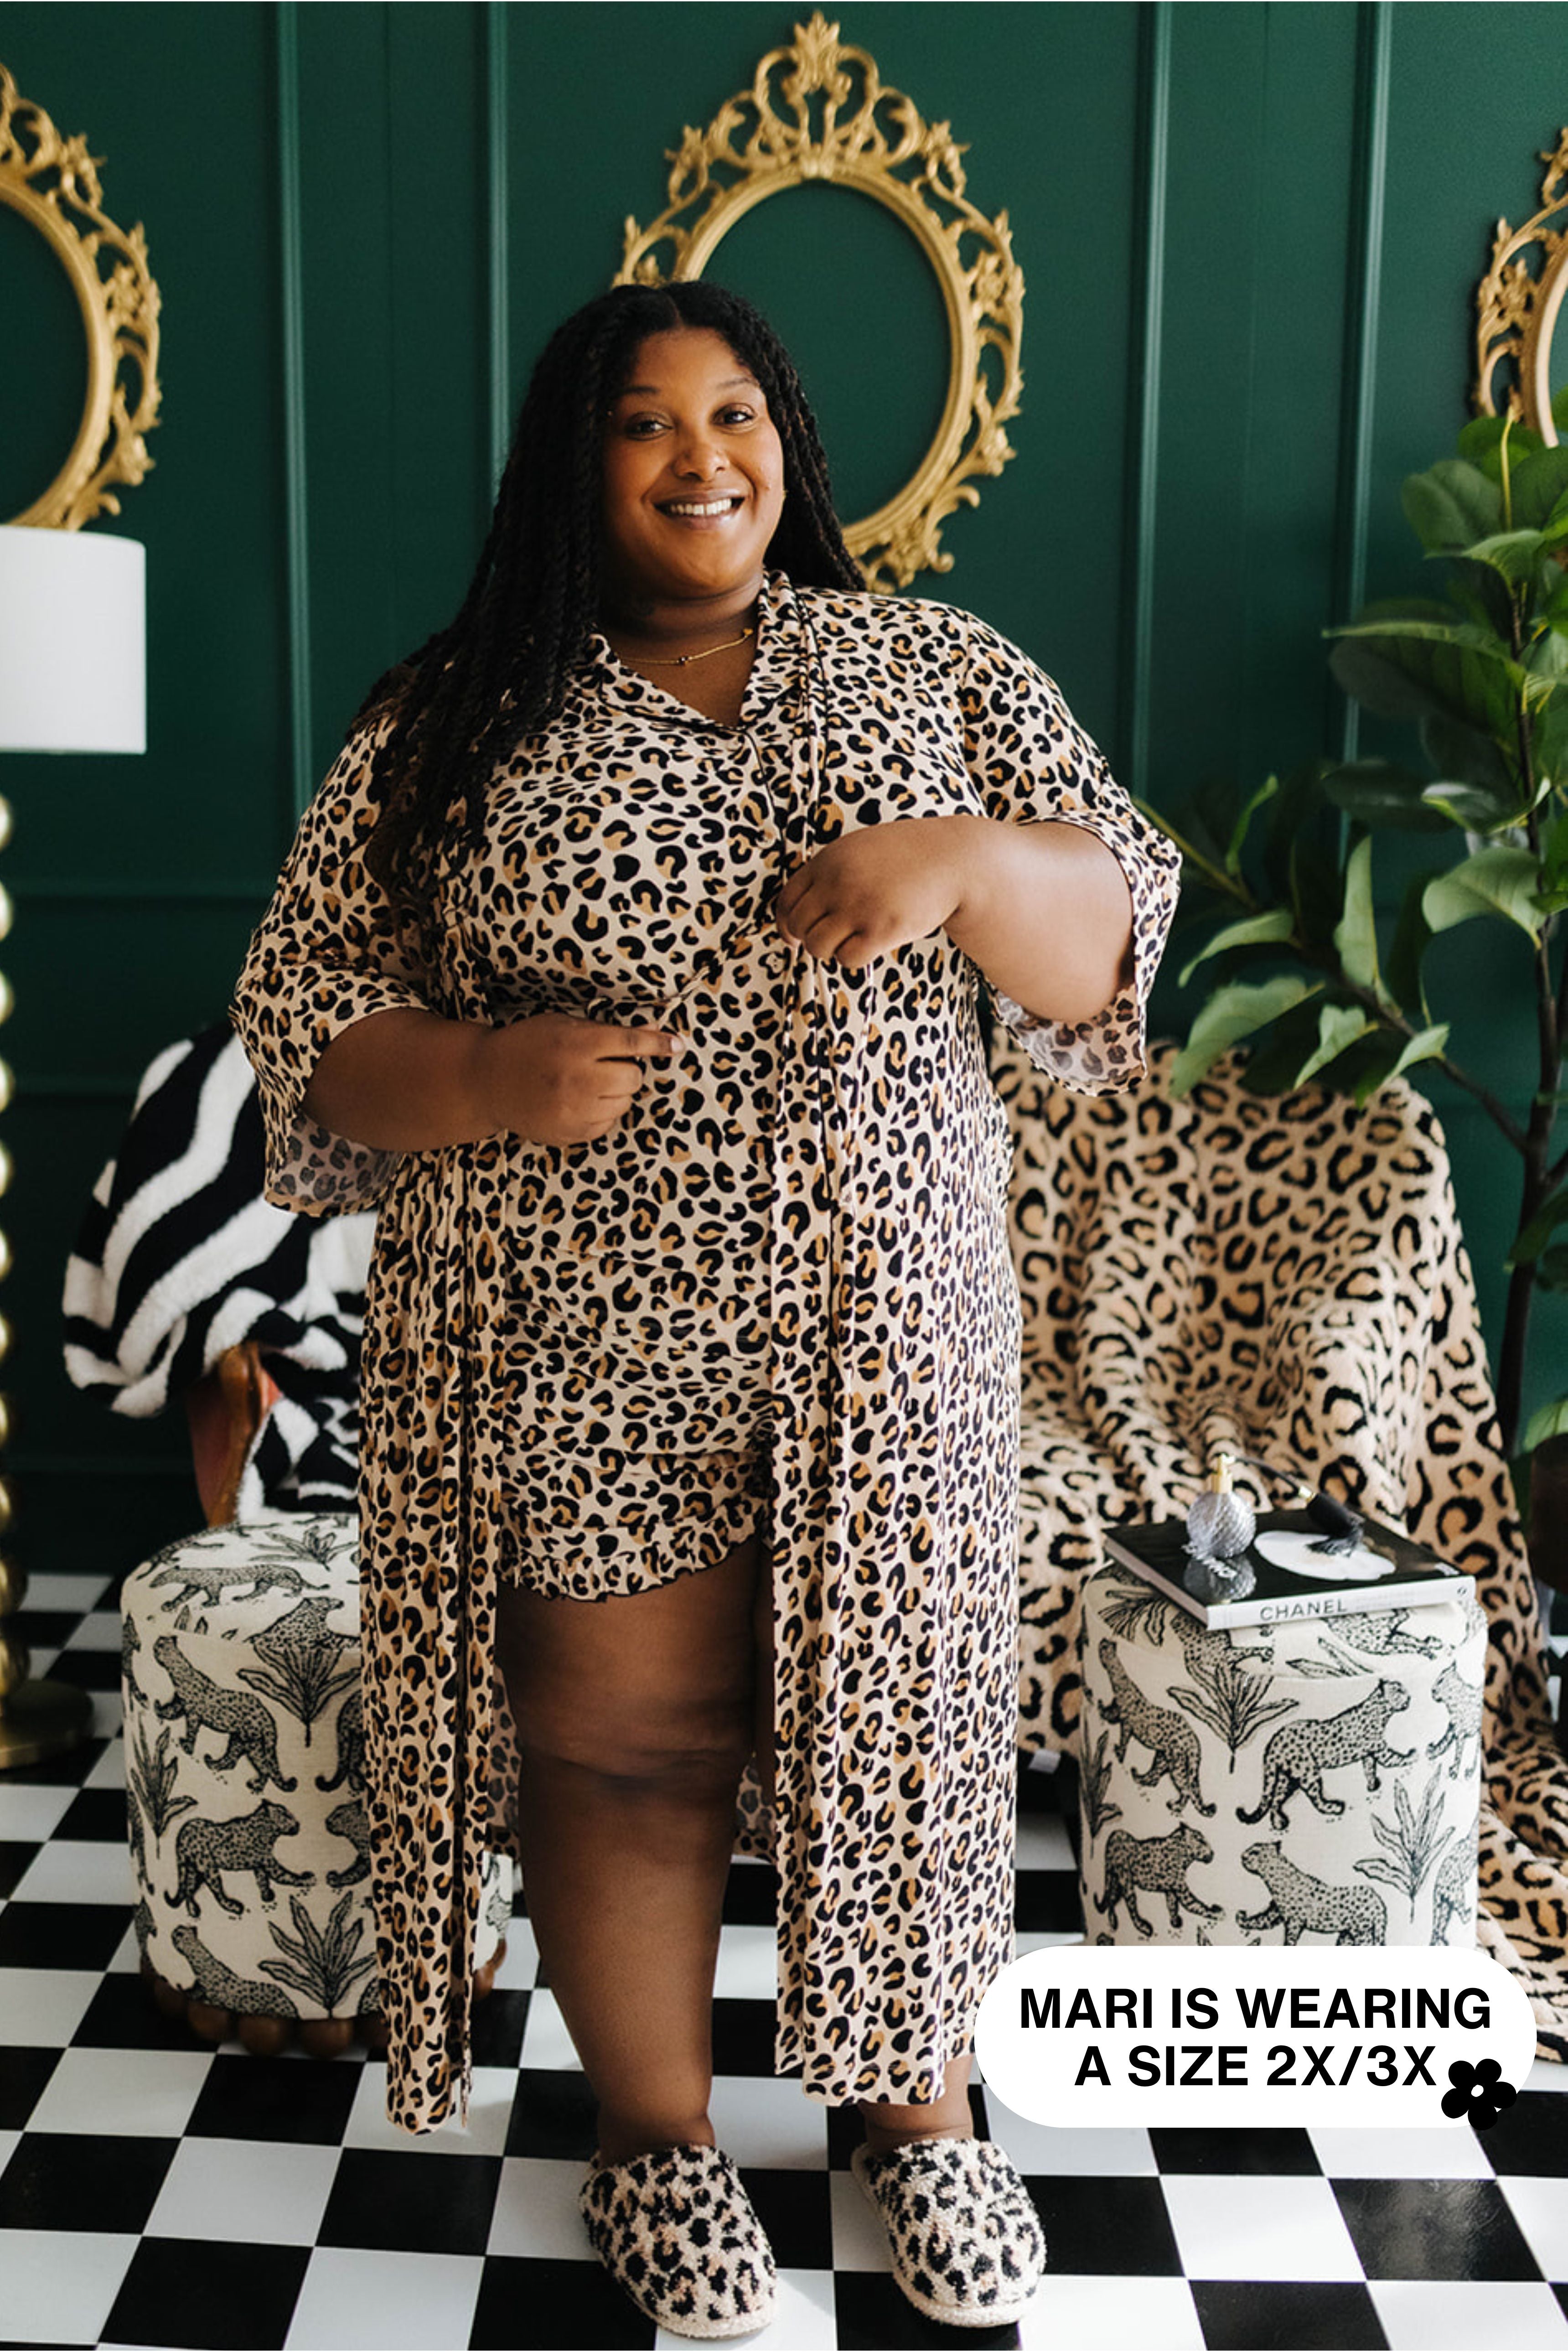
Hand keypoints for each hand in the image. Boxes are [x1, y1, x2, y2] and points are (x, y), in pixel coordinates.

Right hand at [476, 1012, 672, 1145]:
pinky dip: (600, 1114)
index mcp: (576, 1044)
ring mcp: (574, 1109)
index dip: (657, 1043)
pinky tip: (576, 1102)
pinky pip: (607, 1124)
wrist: (486, 1081)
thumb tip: (650, 1033)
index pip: (630, 1043)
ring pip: (623, 1103)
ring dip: (614, 1094)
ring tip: (585, 1084)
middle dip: (624, 1071)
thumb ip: (603, 1031)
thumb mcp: (562, 1025)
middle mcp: (578, 1078)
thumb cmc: (526, 1045)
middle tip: (601, 1066)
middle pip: (632, 1078)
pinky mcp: (570, 1132)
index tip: (677, 1044)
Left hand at [775, 816, 984, 970]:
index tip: (794, 936)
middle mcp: (837, 883)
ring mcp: (858, 907)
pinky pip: (847, 959)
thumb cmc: (907, 857)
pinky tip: (871, 945)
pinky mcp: (881, 930)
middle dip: (809, 939)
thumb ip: (829, 872)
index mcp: (827, 860)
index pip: (786, 901)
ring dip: (832, 950)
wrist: (953, 860)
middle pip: (799, 927)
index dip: (786, 925)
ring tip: (852, 940)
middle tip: (831, 939)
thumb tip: (798, 913)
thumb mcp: (859, 849)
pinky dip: (853, 958)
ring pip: (818, 946)